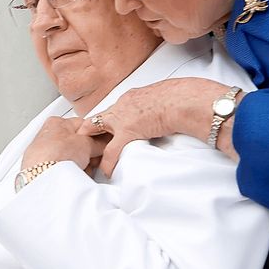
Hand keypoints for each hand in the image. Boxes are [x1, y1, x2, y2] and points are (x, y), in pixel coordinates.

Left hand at [22, 117, 106, 171]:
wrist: (43, 178)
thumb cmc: (56, 155)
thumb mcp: (86, 143)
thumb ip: (99, 142)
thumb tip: (105, 144)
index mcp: (56, 122)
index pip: (84, 126)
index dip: (97, 136)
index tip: (103, 145)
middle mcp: (47, 136)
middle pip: (78, 144)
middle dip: (88, 154)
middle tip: (92, 159)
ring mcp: (44, 154)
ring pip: (72, 159)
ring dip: (81, 165)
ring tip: (82, 169)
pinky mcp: (43, 170)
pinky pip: (64, 171)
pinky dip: (71, 174)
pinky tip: (75, 177)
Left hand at [78, 77, 240, 176]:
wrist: (182, 100)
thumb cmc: (180, 97)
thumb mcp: (164, 97)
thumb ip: (158, 107)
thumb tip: (167, 115)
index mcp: (132, 97)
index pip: (113, 110)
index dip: (107, 122)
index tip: (105, 130)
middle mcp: (122, 105)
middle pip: (97, 118)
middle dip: (89, 131)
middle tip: (86, 142)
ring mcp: (122, 118)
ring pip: (96, 132)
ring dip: (94, 146)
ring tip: (91, 158)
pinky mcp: (127, 132)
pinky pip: (111, 152)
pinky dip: (108, 163)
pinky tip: (107, 171)